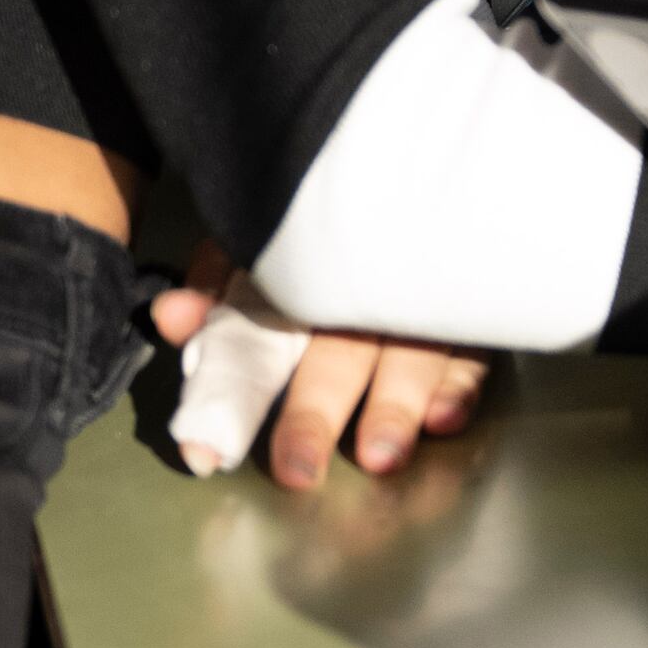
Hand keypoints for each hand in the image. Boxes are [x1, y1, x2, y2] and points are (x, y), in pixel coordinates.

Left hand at [150, 245, 491, 490]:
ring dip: (396, 403)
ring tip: (381, 456)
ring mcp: (424, 299)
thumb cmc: (320, 239)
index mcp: (305, 274)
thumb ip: (217, 287)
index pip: (266, 329)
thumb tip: (171, 316)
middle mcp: (365, 288)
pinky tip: (445, 418)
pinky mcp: (473, 312)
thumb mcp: (259, 250)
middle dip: (315, 412)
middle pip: (339, 351)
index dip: (239, 385)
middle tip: (297, 471)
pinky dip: (462, 383)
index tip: (211, 450)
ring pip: (414, 351)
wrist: (414, 175)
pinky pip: (476, 348)